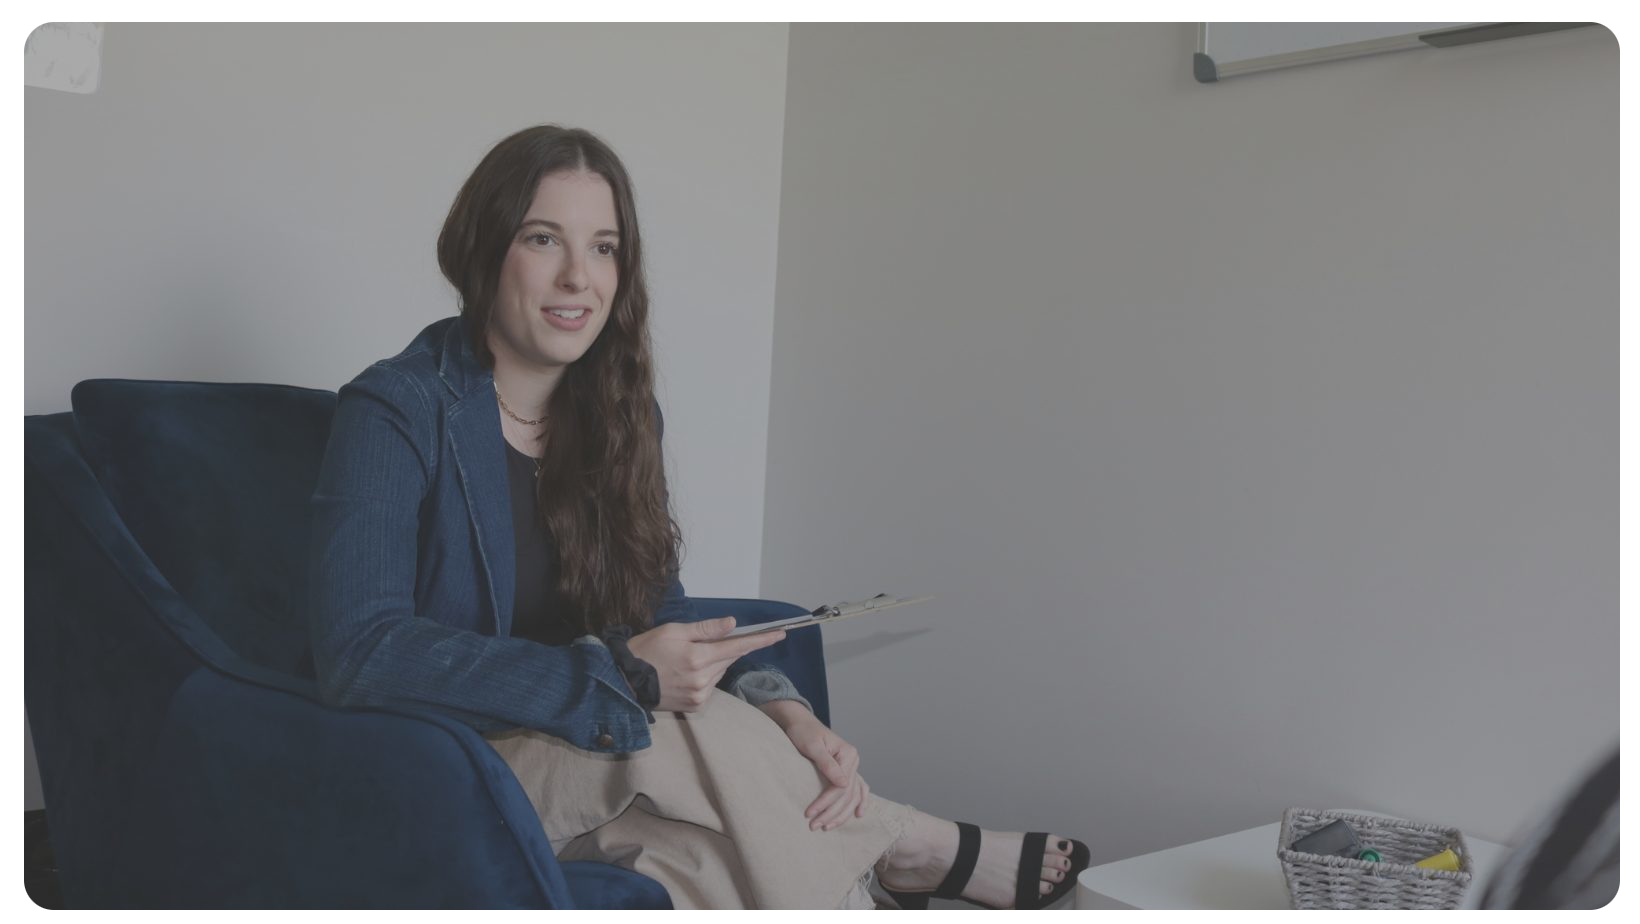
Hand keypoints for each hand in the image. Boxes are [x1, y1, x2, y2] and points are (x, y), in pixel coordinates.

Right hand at [626, 616, 786, 712]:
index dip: (761, 639)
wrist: (624, 681)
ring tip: (689, 658)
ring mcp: (700, 695)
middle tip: (709, 641)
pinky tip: (687, 672)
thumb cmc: (646, 650)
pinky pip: (710, 686)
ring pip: (720, 672)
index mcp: (698, 657)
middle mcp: (703, 678)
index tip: (780, 634)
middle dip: (728, 647)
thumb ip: (705, 629)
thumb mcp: (673, 631)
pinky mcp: (695, 705)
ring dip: (714, 662)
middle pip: (730, 658)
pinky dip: (706, 676)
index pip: (738, 646)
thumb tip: (733, 624)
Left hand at [778, 711, 869, 831]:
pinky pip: (857, 790)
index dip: (825, 802)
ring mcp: (851, 767)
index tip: (809, 814)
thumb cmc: (803, 732)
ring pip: (852, 796)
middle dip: (831, 812)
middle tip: (814, 826)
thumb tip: (844, 785)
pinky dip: (859, 802)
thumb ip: (828, 764)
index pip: (840, 786)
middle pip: (847, 794)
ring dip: (841, 814)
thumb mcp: (813, 746)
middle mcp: (853, 761)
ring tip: (826, 827)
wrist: (799, 723)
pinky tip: (858, 815)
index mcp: (848, 754)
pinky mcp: (845, 771)